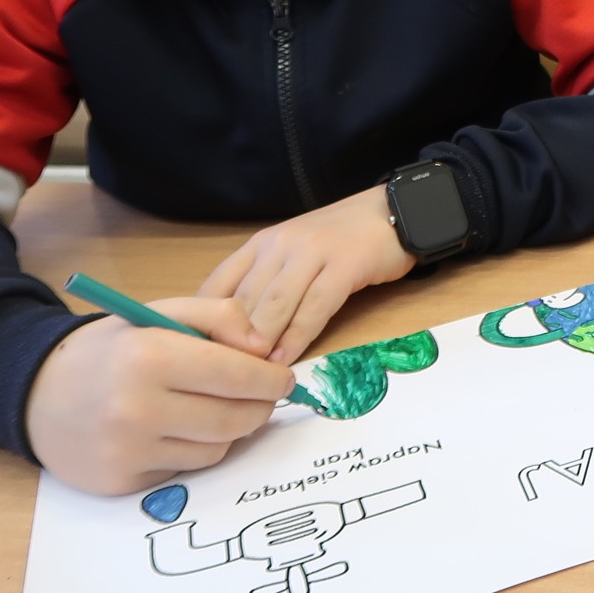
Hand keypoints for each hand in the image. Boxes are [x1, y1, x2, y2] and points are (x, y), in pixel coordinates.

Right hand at [25, 297, 296, 495]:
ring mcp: (127, 451)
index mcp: (149, 356)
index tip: (283, 378)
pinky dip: (194, 450)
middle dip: (260, 407)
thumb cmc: (110, 349)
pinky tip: (177, 430)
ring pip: (216, 449)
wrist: (37, 394)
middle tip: (262, 396)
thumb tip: (264, 349)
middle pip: (235, 419)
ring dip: (229, 430)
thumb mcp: (160, 312)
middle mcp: (137, 408)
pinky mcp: (121, 482)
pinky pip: (185, 470)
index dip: (272, 379)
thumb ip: (220, 316)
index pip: (239, 376)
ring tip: (213, 408)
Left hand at [197, 186, 416, 365]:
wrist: (396, 213)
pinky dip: (297, 337)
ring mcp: (313, 252)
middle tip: (217, 378)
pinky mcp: (345, 265)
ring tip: (249, 376)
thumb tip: (232, 336)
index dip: (204, 323)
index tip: (197, 358)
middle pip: (244, 299)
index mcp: (261, 244)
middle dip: (229, 341)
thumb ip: (265, 287)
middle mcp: (280, 245)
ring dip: (260, 343)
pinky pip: (314, 307)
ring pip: (275, 304)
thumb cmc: (342, 241)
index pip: (217, 285)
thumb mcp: (293, 258)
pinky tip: (287, 360)